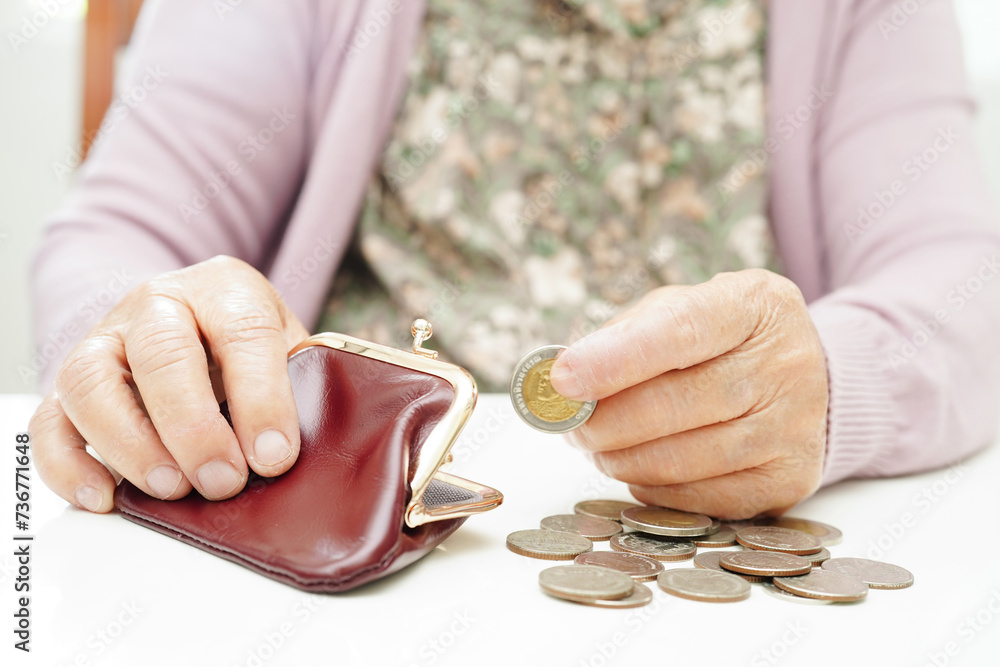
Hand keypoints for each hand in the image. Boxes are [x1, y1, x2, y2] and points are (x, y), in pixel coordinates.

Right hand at [29, 256, 309, 511]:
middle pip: (161, 351)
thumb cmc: (250, 348)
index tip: (275, 456)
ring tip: (171, 489)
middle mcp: (157, 304)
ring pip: (90, 380)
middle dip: (193, 425)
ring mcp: (106, 340)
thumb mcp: (288, 350)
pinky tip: (105, 497)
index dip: (261, 398)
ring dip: (130, 443)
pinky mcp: (69, 384)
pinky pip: (51, 420)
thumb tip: (292, 455)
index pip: (243, 332)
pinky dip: (69, 464)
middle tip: (224, 481)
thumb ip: (299, 387)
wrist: (196, 324)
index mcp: (225, 289)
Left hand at [549, 269, 828, 518]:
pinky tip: (639, 467)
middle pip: (675, 404)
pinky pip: (700, 499)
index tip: (562, 380)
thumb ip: (621, 336)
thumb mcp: (677, 310)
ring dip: (620, 459)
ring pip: (682, 460)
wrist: (802, 376)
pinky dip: (653, 488)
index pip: (679, 331)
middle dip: (604, 421)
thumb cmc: (717, 340)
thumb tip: (561, 378)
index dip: (615, 360)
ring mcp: (795, 426)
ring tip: (598, 445)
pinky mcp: (790, 479)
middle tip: (569, 425)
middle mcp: (786, 363)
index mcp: (753, 305)